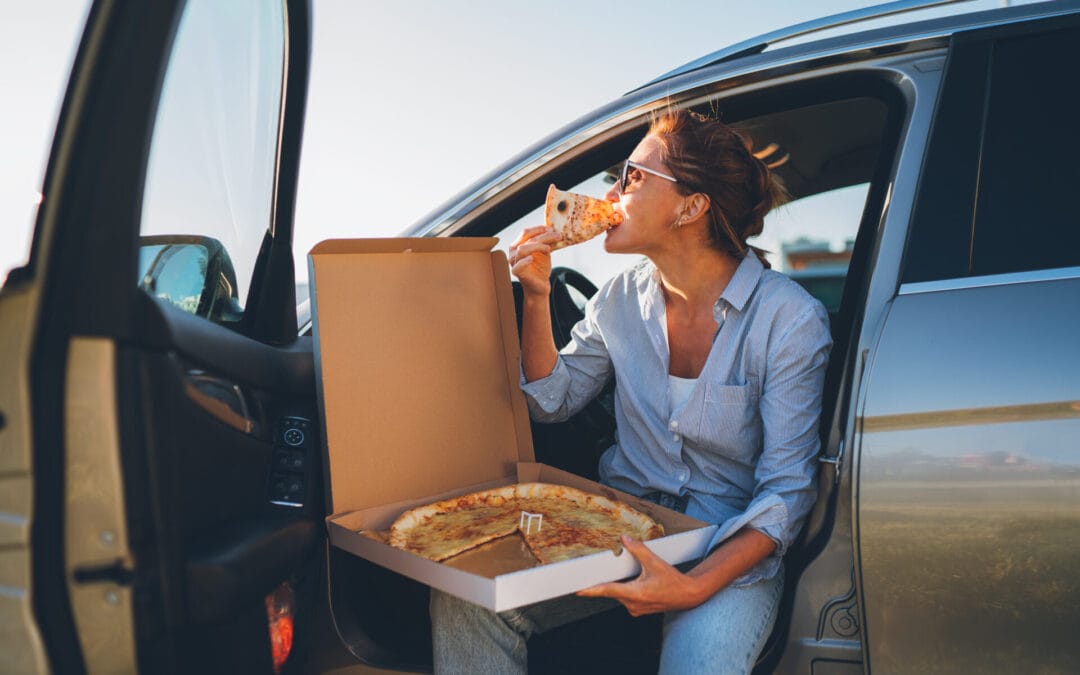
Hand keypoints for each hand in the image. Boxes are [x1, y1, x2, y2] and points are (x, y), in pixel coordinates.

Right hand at [508, 225, 560, 296]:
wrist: (540, 285)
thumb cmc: (541, 269)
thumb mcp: (544, 252)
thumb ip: (546, 242)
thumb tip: (555, 231)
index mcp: (518, 245)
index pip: (526, 232)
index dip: (539, 229)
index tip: (552, 228)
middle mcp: (513, 252)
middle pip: (527, 239)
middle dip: (543, 236)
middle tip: (557, 235)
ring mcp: (514, 262)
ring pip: (523, 249)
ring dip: (538, 246)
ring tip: (548, 248)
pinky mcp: (517, 272)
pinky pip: (518, 266)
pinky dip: (524, 261)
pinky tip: (531, 259)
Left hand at [576, 536, 703, 615]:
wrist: (688, 595)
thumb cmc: (673, 581)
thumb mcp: (655, 562)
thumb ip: (638, 550)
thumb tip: (624, 539)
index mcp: (636, 593)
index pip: (608, 591)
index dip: (591, 590)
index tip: (578, 590)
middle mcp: (633, 605)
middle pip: (611, 591)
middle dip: (604, 582)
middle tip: (592, 573)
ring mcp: (636, 609)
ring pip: (619, 595)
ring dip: (617, 585)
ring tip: (621, 574)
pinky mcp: (638, 609)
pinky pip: (625, 598)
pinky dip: (624, 589)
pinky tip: (631, 581)